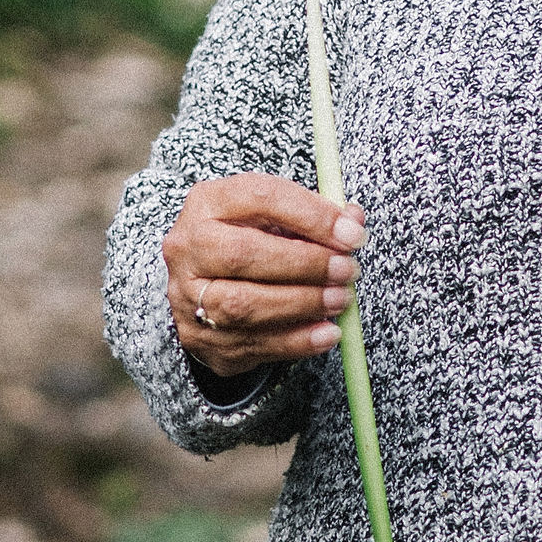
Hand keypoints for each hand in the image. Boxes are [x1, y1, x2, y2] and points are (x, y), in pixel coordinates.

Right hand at [163, 173, 361, 375]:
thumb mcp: (270, 217)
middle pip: (244, 254)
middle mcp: (188, 248)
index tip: (351, 234)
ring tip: (341, 300)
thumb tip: (353, 222)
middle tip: (347, 270)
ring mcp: (188, 296)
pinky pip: (253, 344)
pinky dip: (297, 340)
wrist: (198, 286)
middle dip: (305, 264)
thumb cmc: (243, 241)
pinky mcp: (200, 337)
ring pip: (245, 304)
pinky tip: (327, 333)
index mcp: (207, 203)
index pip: (260, 198)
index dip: (311, 216)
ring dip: (303, 303)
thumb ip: (311, 216)